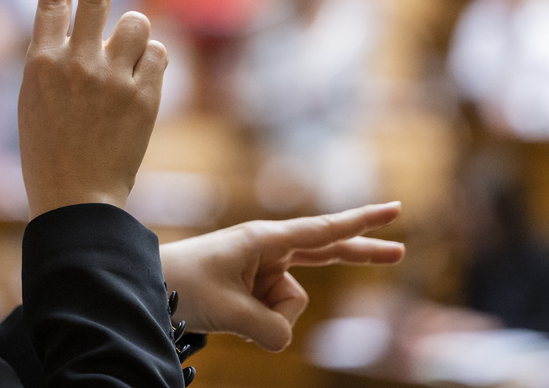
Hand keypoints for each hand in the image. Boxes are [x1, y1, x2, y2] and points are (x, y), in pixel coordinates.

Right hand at [18, 0, 167, 217]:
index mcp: (40, 64)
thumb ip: (60, 58)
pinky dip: (153, 68)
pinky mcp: (144, 97)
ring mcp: (111, 79)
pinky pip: (159, 57)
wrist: (77, 203)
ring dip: (135, 40)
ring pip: (139, 26)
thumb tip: (103, 23)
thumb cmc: (51, 153)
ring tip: (121, 75)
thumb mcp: (36, 101)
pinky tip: (137, 94)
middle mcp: (74, 64)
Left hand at [159, 202, 404, 350]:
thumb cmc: (183, 285)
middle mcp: (269, 250)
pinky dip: (260, 326)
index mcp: (264, 240)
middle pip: (327, 253)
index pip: (324, 231)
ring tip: (227, 307)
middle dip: (361, 254)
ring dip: (267, 319)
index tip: (396, 209)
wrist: (147, 286)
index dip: (362, 223)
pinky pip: (276, 319)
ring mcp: (264, 270)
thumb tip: (285, 339)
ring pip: (291, 307)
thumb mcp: (229, 312)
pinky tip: (232, 316)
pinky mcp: (256, 289)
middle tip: (401, 251)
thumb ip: (270, 330)